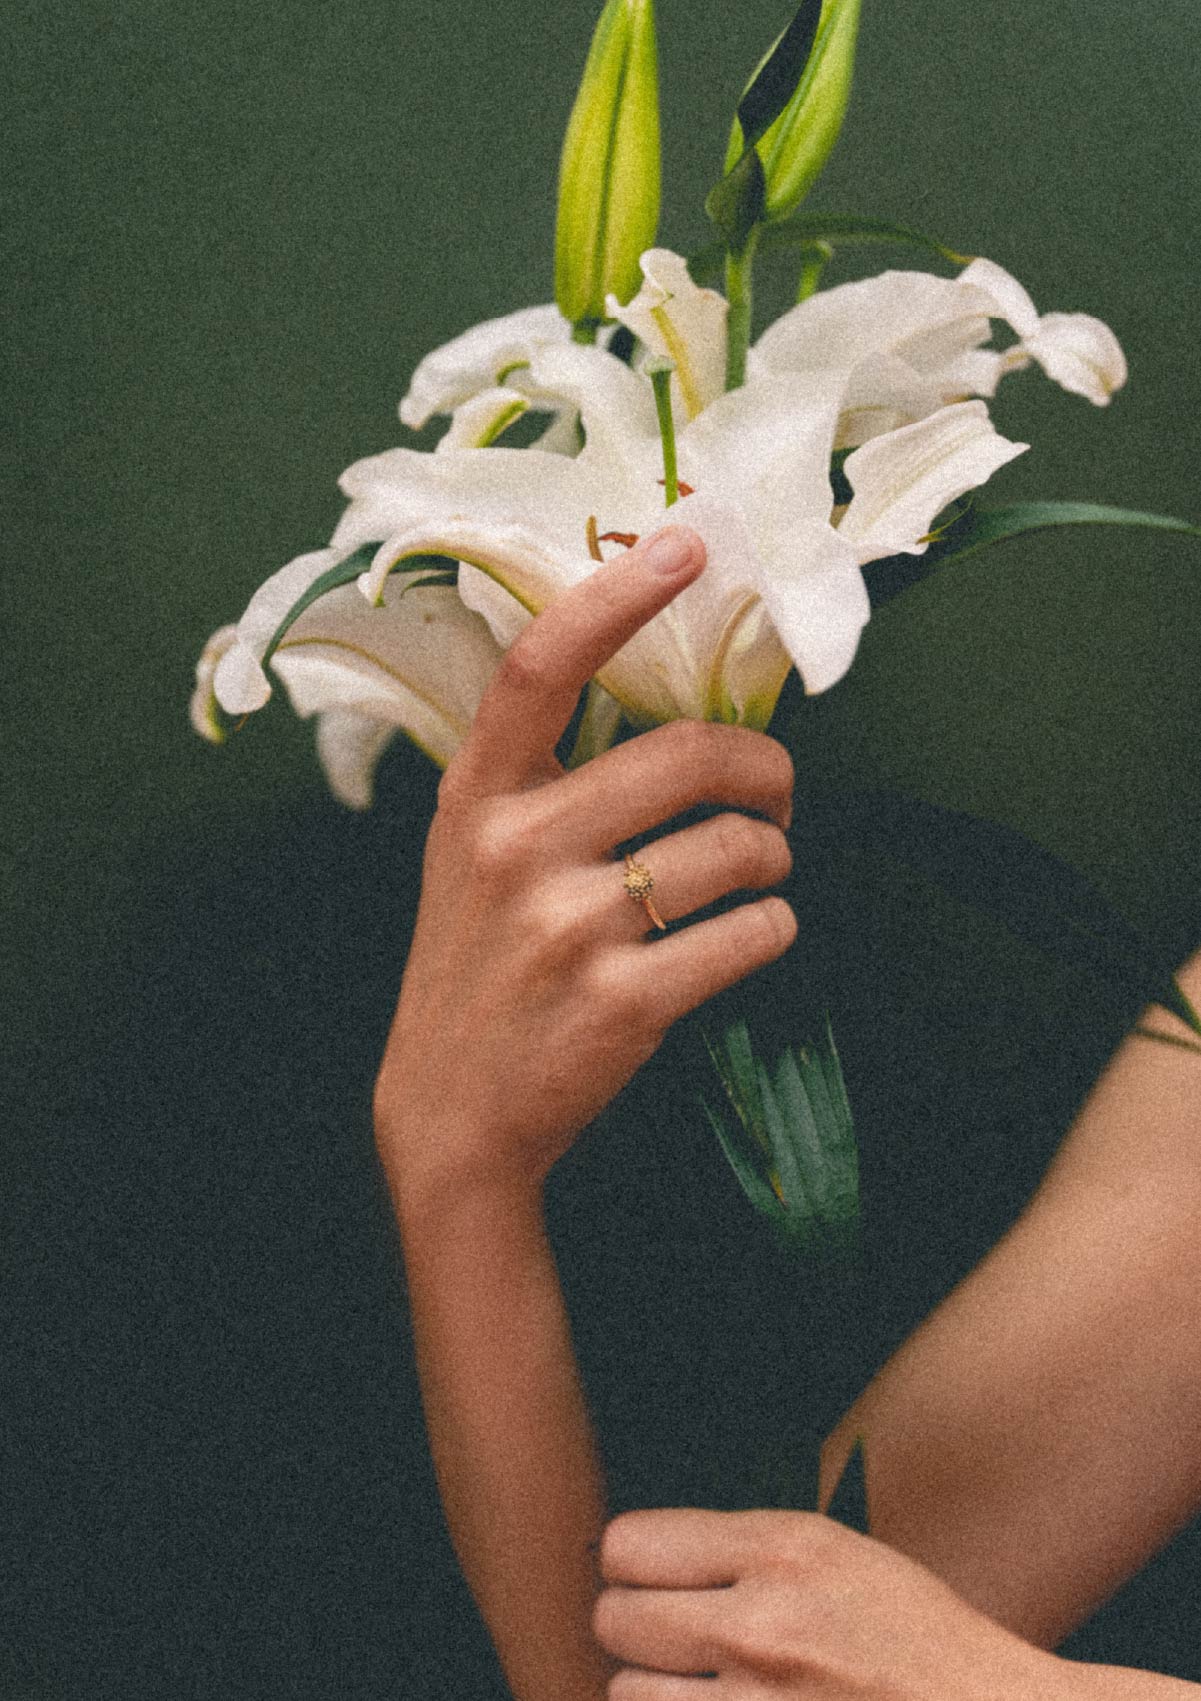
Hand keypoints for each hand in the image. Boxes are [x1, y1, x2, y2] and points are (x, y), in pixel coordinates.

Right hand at [373, 526, 796, 1198]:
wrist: (450, 1113)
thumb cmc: (474, 967)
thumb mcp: (470, 854)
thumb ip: (541, 780)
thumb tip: (668, 706)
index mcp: (477, 797)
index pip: (543, 666)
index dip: (618, 595)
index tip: (686, 544)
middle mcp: (515, 848)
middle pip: (691, 754)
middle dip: (767, 769)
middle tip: (777, 793)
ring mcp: (568, 927)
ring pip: (738, 848)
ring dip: (775, 856)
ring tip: (759, 874)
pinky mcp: (623, 1001)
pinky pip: (752, 934)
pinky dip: (774, 927)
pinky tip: (751, 935)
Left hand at [594, 1508, 1064, 1699]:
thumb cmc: (911, 1636)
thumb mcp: (832, 1554)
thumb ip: (736, 1551)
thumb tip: (629, 1558)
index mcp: (784, 1551)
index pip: (629, 1545)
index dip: (632, 1563)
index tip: (651, 1576)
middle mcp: (762, 1626)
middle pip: (614, 1620)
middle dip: (636, 1628)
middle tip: (674, 1636)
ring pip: (626, 1693)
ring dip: (655, 1691)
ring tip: (709, 1686)